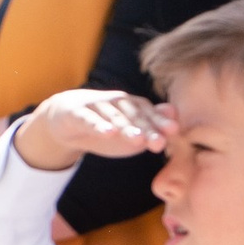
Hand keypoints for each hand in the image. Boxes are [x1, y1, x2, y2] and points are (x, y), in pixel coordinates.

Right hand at [15, 89, 165, 173]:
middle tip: (160, 142)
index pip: (149, 114)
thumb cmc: (107, 126)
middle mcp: (117, 102)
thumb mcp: (131, 130)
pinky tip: (107, 132)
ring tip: (138, 139)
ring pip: (114, 117)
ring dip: (127, 127)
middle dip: (148, 128)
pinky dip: (98, 125)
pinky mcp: (78, 113)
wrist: (68, 120)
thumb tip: (175, 115)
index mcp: (132, 106)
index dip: (161, 122)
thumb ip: (152, 125)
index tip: (174, 131)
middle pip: (134, 116)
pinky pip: (89, 120)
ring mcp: (97, 106)